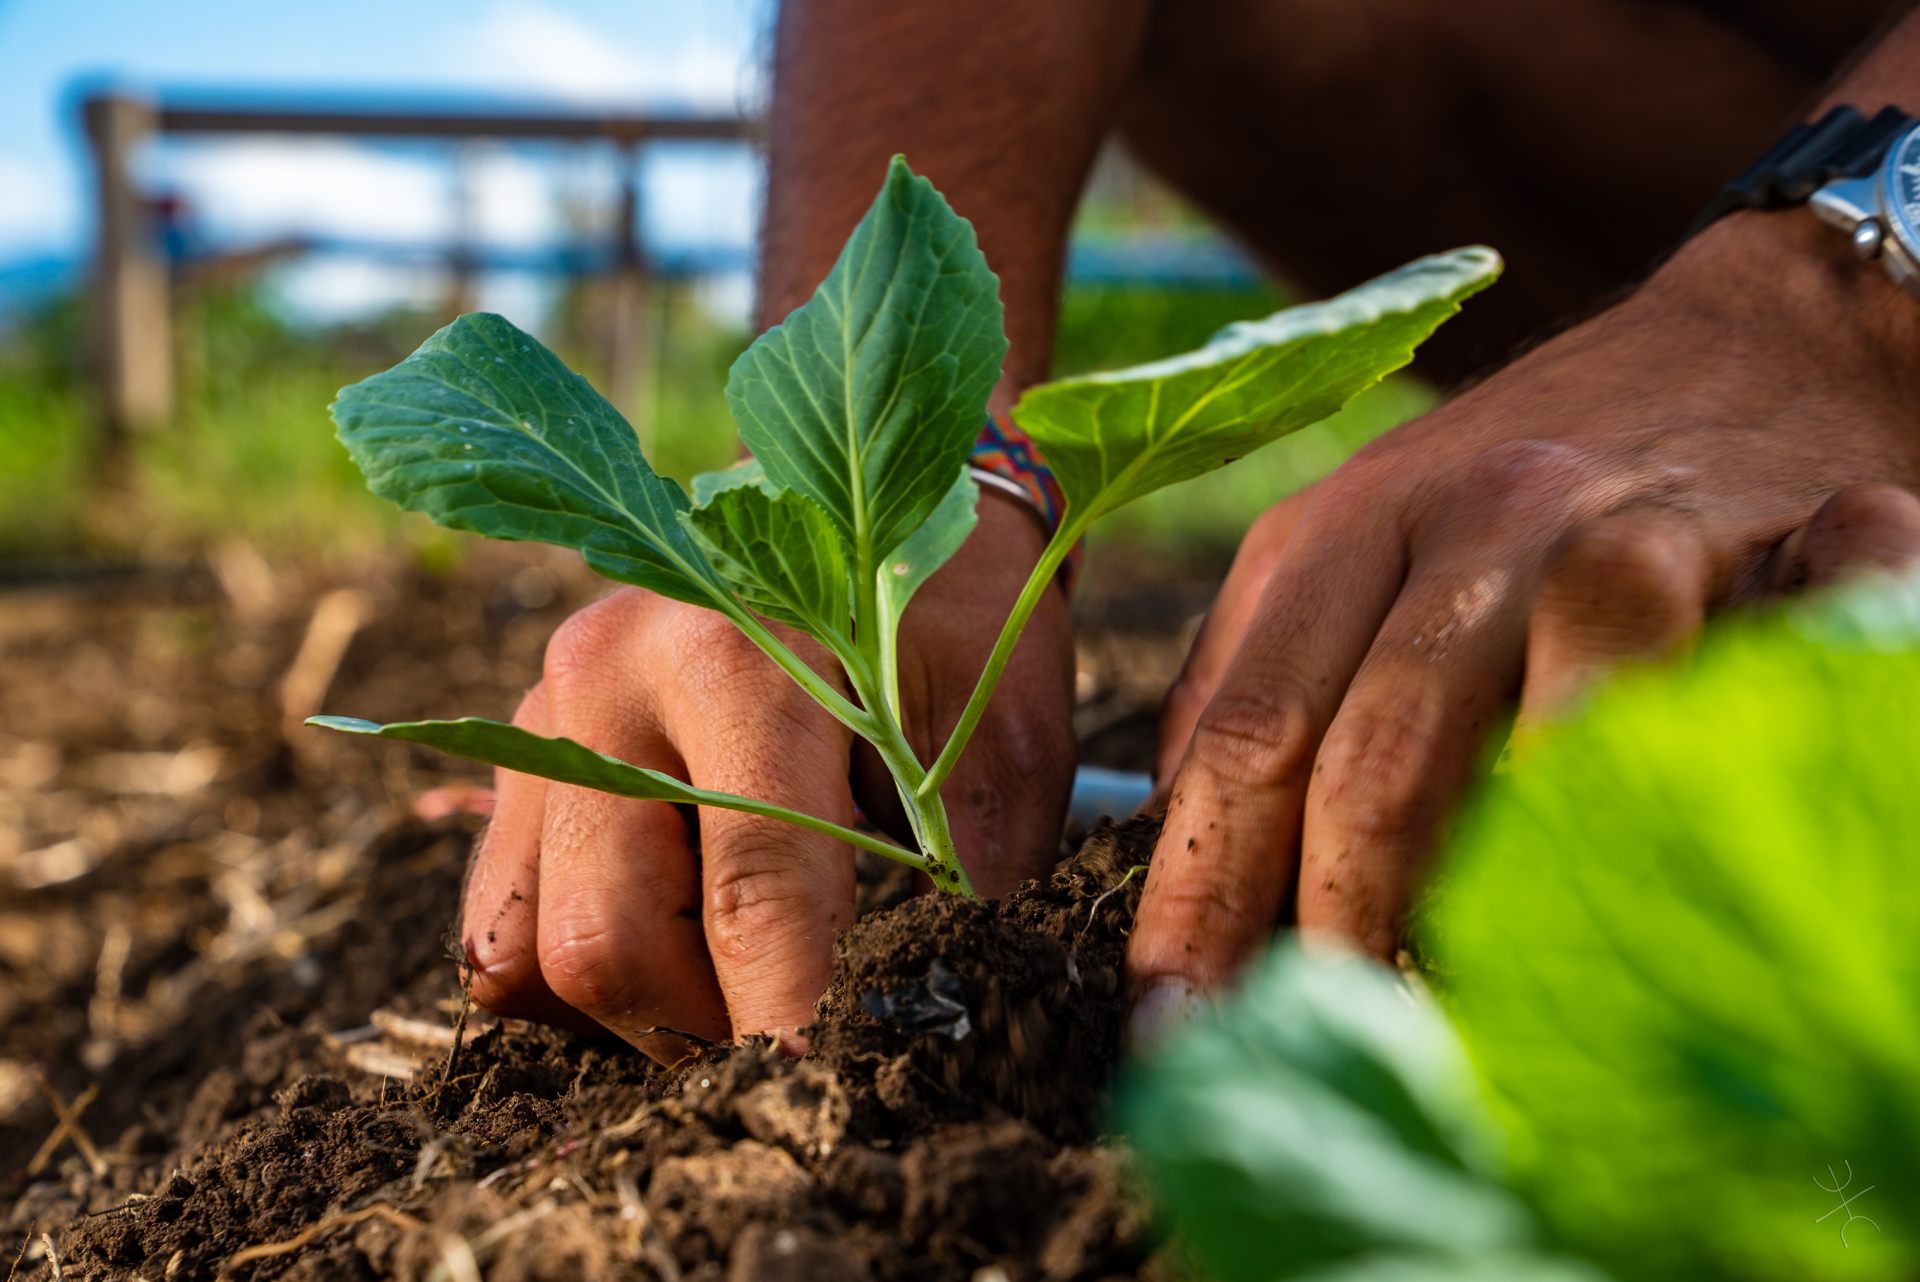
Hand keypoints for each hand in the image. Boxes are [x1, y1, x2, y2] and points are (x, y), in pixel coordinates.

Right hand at [462, 493, 1074, 1059]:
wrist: (874, 496)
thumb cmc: (956, 615)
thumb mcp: (1002, 730)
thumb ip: (977, 874)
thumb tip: (951, 1020)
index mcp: (735, 658)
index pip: (750, 889)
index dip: (789, 1017)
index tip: (825, 1101)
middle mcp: (606, 681)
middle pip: (608, 943)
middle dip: (705, 1033)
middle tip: (797, 1039)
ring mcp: (543, 717)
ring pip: (528, 950)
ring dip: (633, 1014)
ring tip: (736, 990)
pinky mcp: (520, 754)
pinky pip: (498, 924)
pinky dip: (572, 976)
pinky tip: (673, 951)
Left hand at [1130, 210, 1919, 1029]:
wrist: (1745, 346)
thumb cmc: (1519, 490)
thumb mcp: (1356, 548)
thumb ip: (1258, 672)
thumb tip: (1168, 832)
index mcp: (1333, 533)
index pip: (1242, 737)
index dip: (1200, 894)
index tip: (1171, 1022)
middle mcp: (1460, 523)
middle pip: (1370, 762)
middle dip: (1334, 932)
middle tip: (1315, 1047)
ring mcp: (1607, 540)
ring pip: (1529, 761)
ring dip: (1488, 908)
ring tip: (1453, 1014)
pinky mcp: (1743, 562)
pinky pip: (1681, 729)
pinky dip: (1631, 840)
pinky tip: (1603, 910)